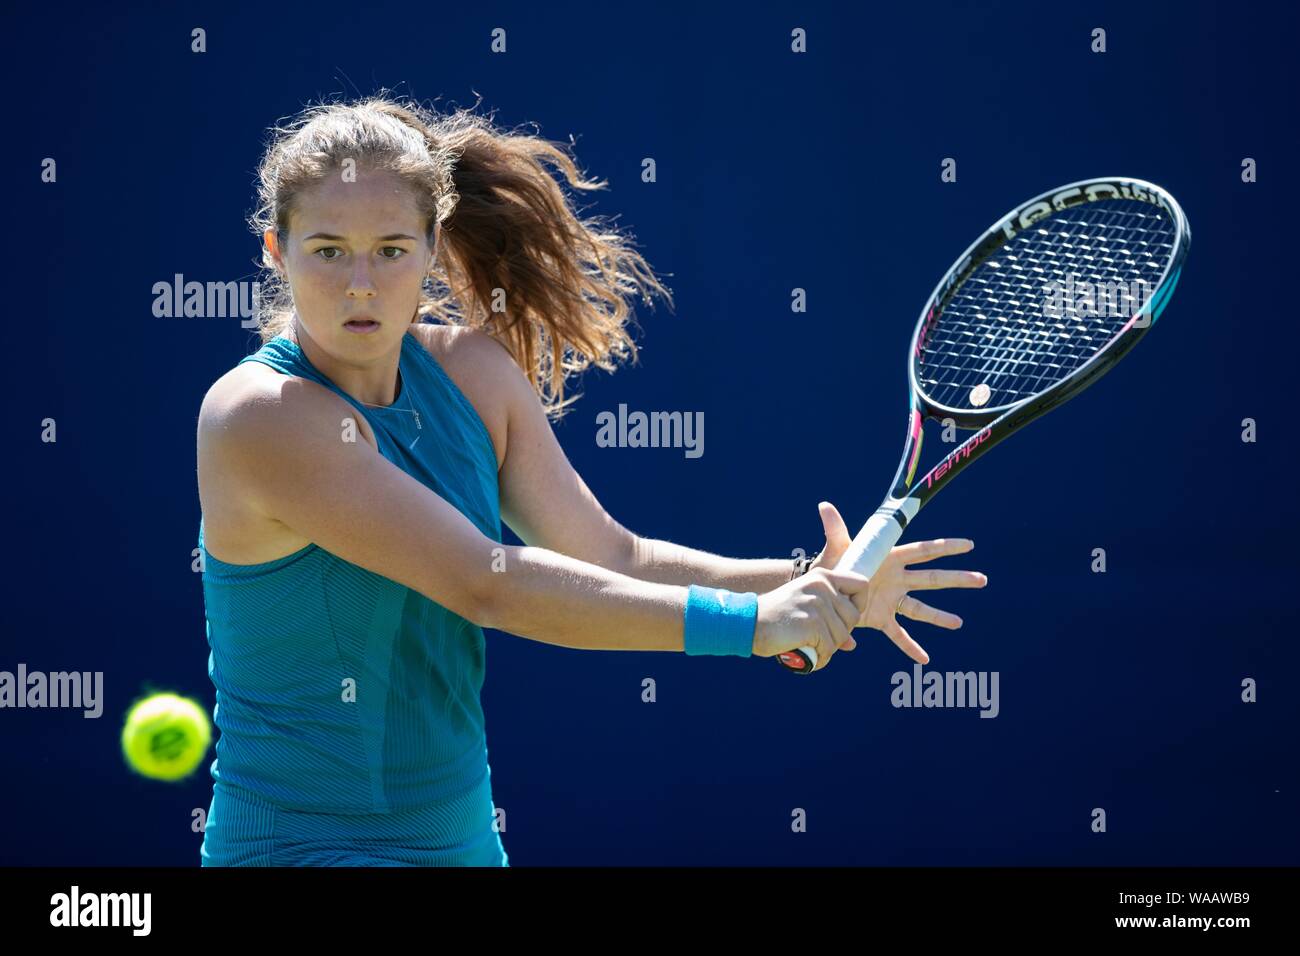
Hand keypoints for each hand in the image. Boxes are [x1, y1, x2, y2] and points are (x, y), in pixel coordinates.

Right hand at [752, 567, 871, 672]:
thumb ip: (830, 619)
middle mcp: (823, 587)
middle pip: (854, 617)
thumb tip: (852, 644)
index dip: (859, 604)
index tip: (845, 618)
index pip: (861, 584)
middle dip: (840, 633)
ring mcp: (817, 604)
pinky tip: (806, 655)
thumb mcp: (805, 607)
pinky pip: (829, 648)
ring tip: (810, 648)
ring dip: (828, 648)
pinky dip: (820, 658)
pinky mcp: (812, 623)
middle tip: (820, 638)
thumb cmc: (777, 616)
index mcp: (823, 577)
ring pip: (842, 636)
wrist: (749, 621)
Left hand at [808, 501, 987, 662]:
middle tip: (982, 579)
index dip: (946, 547)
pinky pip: (899, 634)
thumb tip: (824, 505)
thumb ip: (835, 528)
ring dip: (939, 616)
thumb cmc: (834, 564)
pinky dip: (910, 646)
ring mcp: (891, 599)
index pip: (923, 551)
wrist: (824, 589)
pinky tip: (924, 659)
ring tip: (958, 623)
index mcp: (890, 558)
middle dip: (957, 579)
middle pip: (932, 579)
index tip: (968, 545)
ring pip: (920, 609)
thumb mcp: (837, 547)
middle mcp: (896, 578)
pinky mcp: (881, 618)